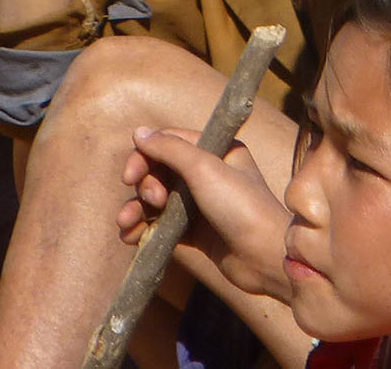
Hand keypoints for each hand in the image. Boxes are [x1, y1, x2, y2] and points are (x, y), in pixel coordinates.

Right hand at [115, 127, 293, 303]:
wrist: (265, 257)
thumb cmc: (241, 206)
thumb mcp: (205, 168)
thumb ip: (170, 148)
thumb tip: (139, 133)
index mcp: (215, 150)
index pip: (168, 143)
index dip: (145, 156)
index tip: (130, 176)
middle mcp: (207, 174)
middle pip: (158, 171)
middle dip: (145, 186)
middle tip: (153, 201)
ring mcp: (200, 204)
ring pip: (156, 199)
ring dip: (136, 209)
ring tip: (125, 224)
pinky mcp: (194, 232)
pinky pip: (160, 225)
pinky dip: (142, 228)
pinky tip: (129, 236)